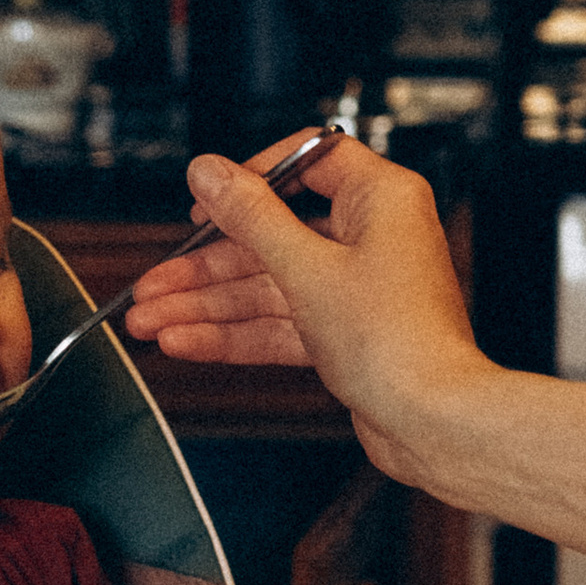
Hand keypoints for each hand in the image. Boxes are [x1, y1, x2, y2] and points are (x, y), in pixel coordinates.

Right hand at [121, 134, 490, 493]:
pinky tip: (189, 341)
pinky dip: (235, 334)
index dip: (250, 179)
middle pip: (272, 235)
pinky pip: (281, 323)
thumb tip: (212, 171)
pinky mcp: (348, 332)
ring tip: (152, 320)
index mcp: (380, 198)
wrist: (433, 422)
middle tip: (156, 281)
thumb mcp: (305, 268)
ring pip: (268, 286)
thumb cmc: (400, 344)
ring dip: (208, 306)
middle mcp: (373, 236)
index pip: (307, 162)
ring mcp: (359, 287)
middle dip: (205, 267)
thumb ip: (250, 217)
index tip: (208, 201)